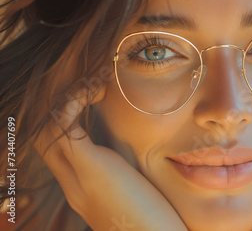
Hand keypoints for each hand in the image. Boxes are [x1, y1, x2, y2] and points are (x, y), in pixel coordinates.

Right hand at [33, 92, 186, 230]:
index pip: (58, 149)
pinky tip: (94, 91)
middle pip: (45, 138)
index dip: (66, 120)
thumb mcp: (137, 195)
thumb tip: (137, 154)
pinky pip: (65, 126)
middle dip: (59, 107)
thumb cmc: (156, 220)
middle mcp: (73, 184)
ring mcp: (78, 177)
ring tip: (91, 83)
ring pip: (49, 130)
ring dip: (65, 100)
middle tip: (85, 85)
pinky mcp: (92, 169)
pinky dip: (73, 102)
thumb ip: (127, 176)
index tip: (91, 98)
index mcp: (83, 190)